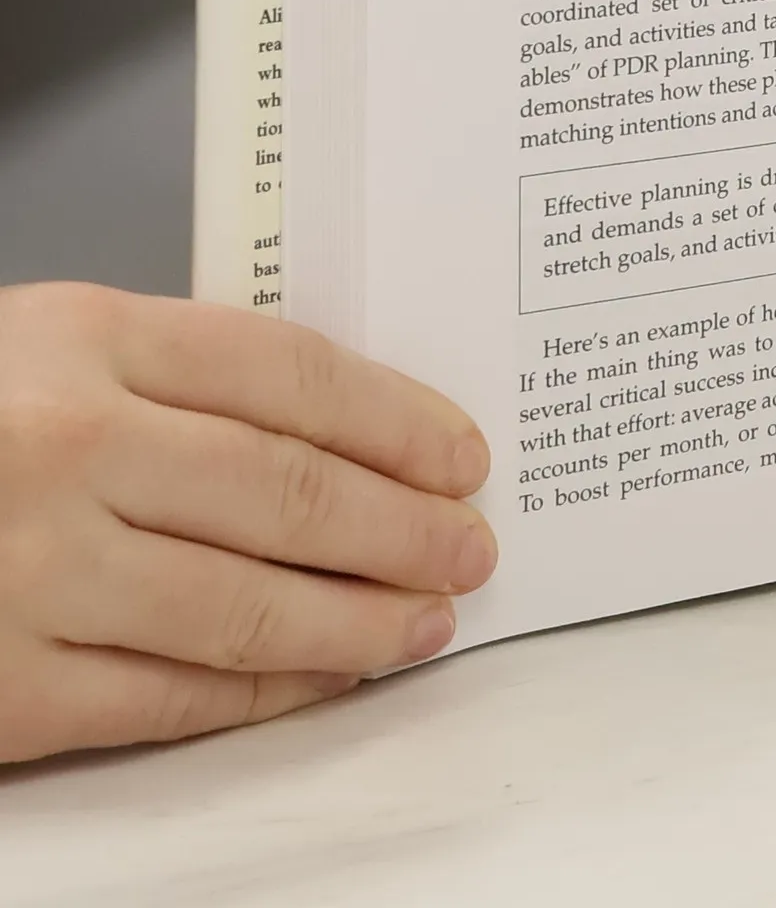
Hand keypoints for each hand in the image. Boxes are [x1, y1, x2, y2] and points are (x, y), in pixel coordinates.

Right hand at [0, 282, 495, 762]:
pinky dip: (266, 688)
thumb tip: (347, 435)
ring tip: (429, 618)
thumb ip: (175, 377)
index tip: (462, 454)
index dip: (399, 419)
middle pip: (290, 489)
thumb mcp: (47, 350)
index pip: (292, 373)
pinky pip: (169, 693)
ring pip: (247, 601)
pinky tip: (325, 676)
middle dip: (405, 526)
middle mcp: (66, 447)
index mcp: (85, 338)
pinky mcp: (0, 686)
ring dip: (361, 618)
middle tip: (471, 546)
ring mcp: (29, 570)